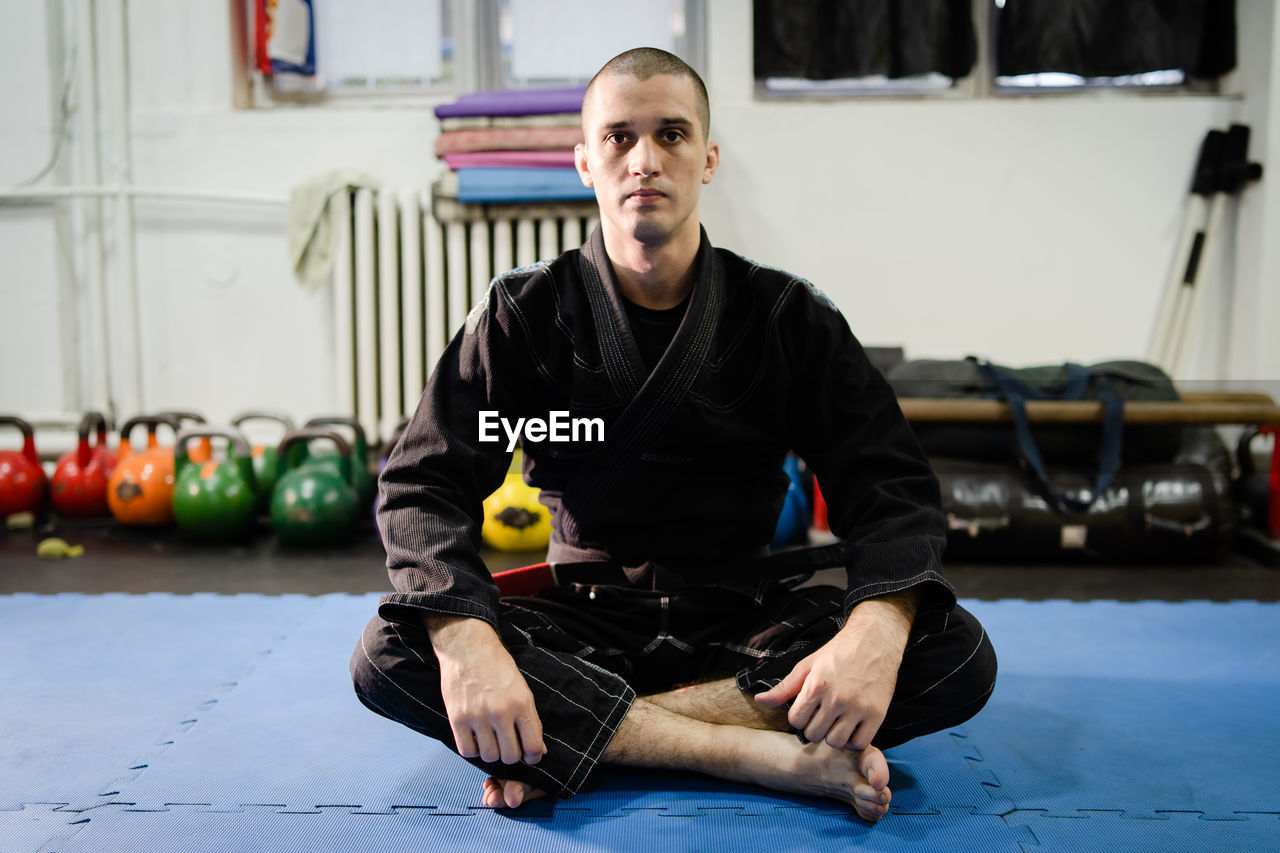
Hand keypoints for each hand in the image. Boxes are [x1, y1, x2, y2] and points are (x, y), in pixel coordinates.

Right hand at [428, 616, 546, 765]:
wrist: (467, 647)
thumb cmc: (497, 667)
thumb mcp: (521, 689)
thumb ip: (530, 720)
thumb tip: (539, 751)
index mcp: (522, 703)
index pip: (533, 746)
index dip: (533, 757)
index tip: (529, 756)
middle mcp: (501, 712)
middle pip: (510, 756)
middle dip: (511, 755)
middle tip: (508, 746)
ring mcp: (478, 716)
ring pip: (489, 756)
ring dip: (491, 752)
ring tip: (490, 739)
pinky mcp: (457, 718)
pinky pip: (467, 751)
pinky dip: (472, 750)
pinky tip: (475, 738)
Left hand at [754, 592, 915, 750]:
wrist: (874, 640)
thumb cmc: (839, 652)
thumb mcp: (808, 665)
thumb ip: (785, 687)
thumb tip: (759, 701)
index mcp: (816, 685)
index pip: (796, 721)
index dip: (800, 717)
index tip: (808, 710)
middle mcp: (836, 699)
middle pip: (814, 735)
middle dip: (815, 728)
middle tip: (823, 717)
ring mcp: (858, 707)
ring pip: (836, 742)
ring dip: (834, 736)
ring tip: (837, 723)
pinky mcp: (877, 714)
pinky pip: (860, 743)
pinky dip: (854, 740)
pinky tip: (853, 727)